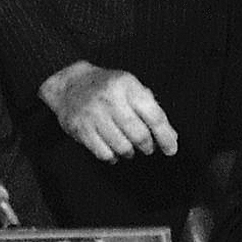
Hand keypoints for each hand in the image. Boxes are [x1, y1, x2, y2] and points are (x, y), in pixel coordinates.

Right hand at [41, 63, 177, 161]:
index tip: (171, 149)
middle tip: (147, 147)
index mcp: (127, 85)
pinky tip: (113, 151)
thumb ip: (151, 109)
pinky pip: (103, 153)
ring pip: (122, 147)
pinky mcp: (80, 128)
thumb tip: (170, 137)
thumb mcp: (131, 87)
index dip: (165, 136)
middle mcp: (110, 98)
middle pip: (139, 134)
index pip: (153, 115)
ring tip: (129, 148)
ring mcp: (93, 114)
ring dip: (129, 152)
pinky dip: (112, 156)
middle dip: (147, 146)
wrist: (70, 85)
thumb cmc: (107, 87)